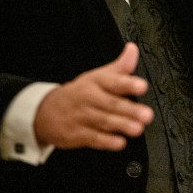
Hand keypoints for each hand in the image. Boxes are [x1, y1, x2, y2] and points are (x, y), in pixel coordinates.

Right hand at [34, 43, 153, 150]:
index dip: (128, 83)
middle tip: (146, 114)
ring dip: (121, 125)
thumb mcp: (97, 77)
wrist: (46, 111)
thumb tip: (133, 49)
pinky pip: (93, 138)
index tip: (142, 86)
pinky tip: (119, 142)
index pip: (112, 81)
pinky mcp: (77, 134)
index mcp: (95, 82)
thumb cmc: (78, 94)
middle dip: (129, 109)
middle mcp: (88, 98)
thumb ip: (120, 67)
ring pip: (103, 121)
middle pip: (110, 103)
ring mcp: (82, 116)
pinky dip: (106, 141)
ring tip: (138, 129)